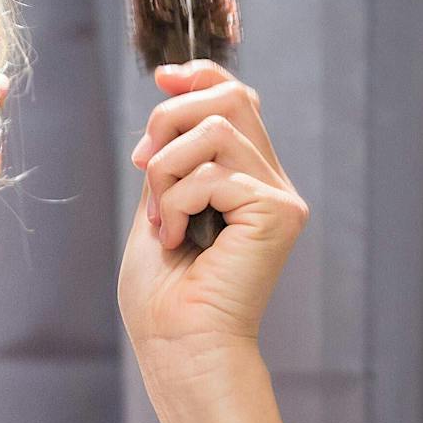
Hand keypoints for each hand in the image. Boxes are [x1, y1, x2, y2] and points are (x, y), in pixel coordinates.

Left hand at [116, 61, 309, 392]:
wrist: (178, 347)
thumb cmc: (163, 296)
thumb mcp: (159, 205)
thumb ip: (172, 156)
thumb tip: (168, 94)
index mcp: (247, 180)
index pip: (237, 98)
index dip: (201, 76)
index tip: (161, 79)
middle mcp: (271, 185)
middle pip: (230, 98)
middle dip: (170, 119)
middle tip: (143, 166)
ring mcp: (279, 199)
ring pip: (215, 130)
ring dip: (166, 170)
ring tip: (161, 219)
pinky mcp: (277, 214)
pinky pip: (212, 173)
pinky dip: (176, 202)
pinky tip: (176, 239)